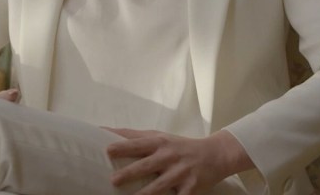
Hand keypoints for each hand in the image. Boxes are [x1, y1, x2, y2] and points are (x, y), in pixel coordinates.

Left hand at [104, 128, 253, 194]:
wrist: (215, 154)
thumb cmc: (179, 145)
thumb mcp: (159, 136)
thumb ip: (133, 136)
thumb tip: (104, 130)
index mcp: (159, 143)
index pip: (138, 144)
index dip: (123, 147)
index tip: (108, 150)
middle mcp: (169, 157)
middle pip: (147, 165)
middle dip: (131, 172)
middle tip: (114, 180)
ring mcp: (180, 173)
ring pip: (160, 186)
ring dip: (146, 194)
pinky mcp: (191, 188)